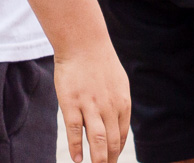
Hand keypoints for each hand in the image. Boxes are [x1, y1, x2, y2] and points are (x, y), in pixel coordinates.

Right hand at [54, 44, 129, 162]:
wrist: (82, 42)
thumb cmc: (99, 61)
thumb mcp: (118, 82)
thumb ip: (119, 104)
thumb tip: (119, 124)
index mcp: (122, 103)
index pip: (122, 136)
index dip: (117, 152)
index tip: (111, 161)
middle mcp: (109, 107)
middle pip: (112, 143)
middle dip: (108, 161)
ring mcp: (89, 106)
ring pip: (97, 141)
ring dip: (97, 160)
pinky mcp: (71, 103)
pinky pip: (75, 131)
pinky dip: (77, 148)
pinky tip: (77, 159)